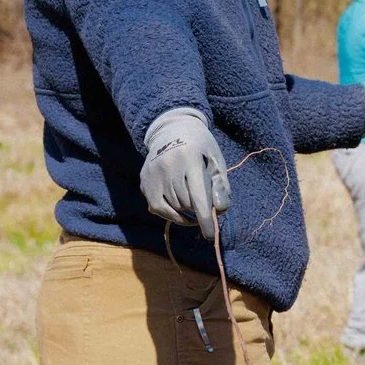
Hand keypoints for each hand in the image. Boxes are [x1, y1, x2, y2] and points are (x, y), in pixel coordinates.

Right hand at [140, 108, 228, 238]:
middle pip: (186, 203)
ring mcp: (152, 174)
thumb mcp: (217, 162)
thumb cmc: (201, 148)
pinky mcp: (144, 181)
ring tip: (194, 201)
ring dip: (187, 212)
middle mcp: (167, 166)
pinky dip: (172, 214)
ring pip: (173, 208)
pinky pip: (158, 208)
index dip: (204, 218)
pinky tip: (181, 211)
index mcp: (189, 158)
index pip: (197, 195)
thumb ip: (221, 186)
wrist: (172, 130)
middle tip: (206, 202)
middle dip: (199, 209)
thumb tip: (218, 211)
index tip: (210, 234)